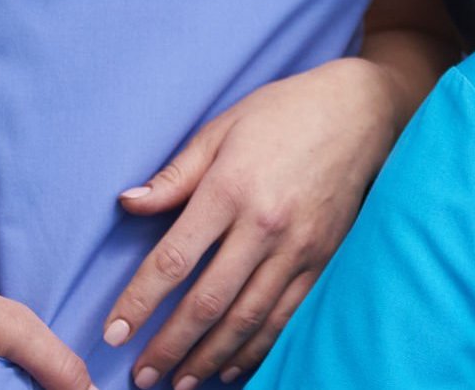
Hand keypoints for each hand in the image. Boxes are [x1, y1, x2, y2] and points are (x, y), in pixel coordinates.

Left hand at [103, 57, 403, 386]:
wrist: (360, 111)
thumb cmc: (283, 114)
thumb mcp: (222, 129)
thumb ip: (175, 174)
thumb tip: (127, 203)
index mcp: (231, 189)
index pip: (174, 260)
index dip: (139, 302)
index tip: (114, 333)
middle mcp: (265, 225)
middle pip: (208, 301)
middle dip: (170, 345)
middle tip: (142, 376)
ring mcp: (298, 247)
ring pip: (247, 318)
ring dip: (210, 356)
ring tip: (180, 381)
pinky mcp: (324, 258)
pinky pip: (287, 314)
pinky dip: (258, 346)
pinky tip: (232, 365)